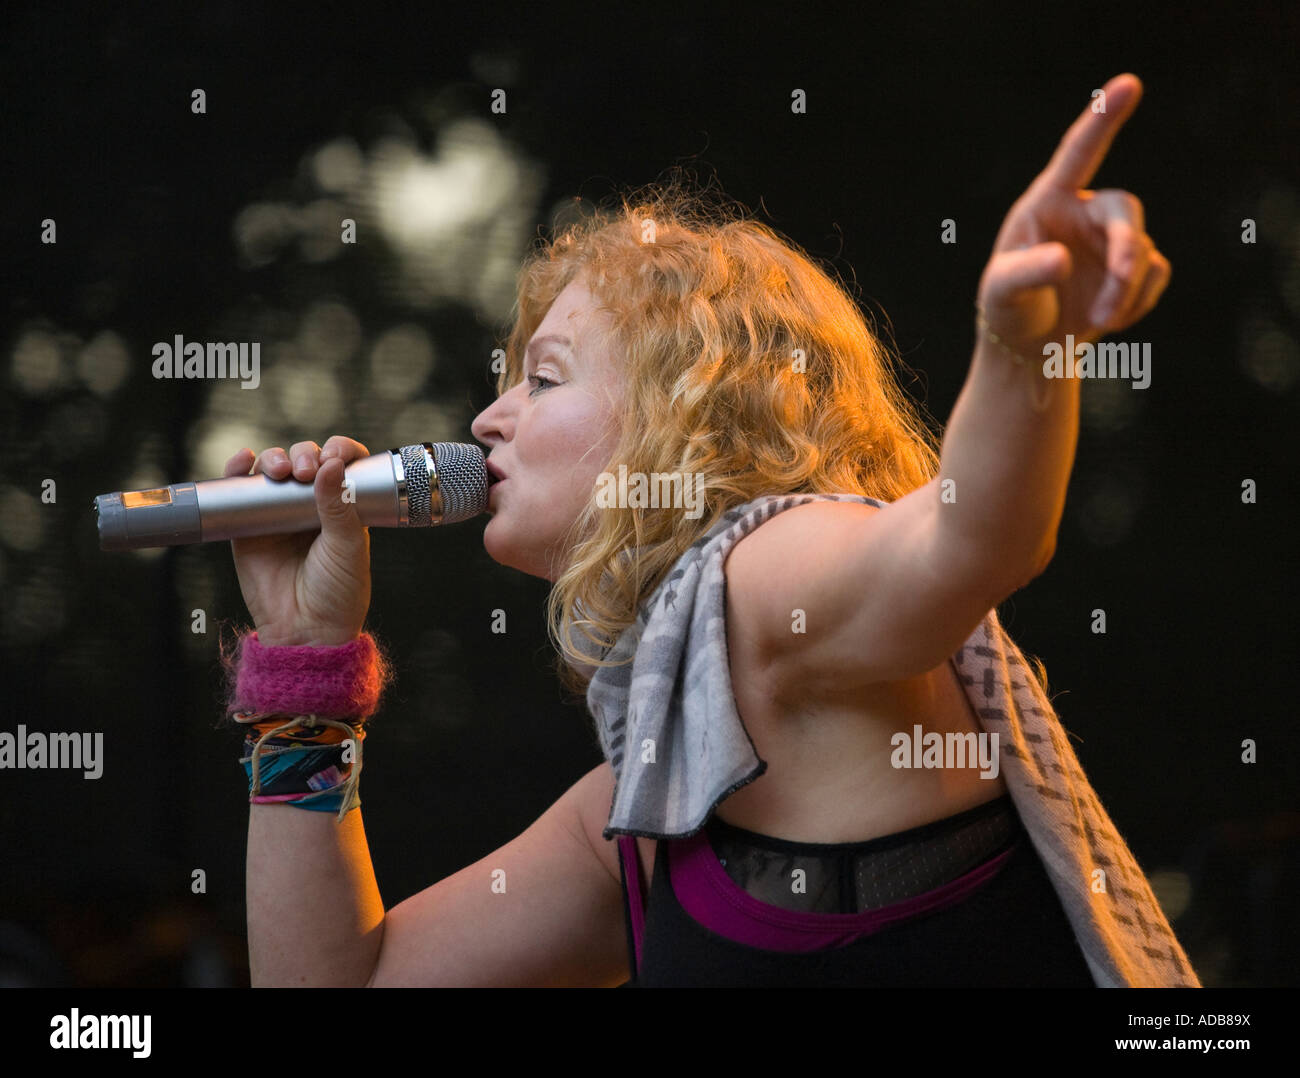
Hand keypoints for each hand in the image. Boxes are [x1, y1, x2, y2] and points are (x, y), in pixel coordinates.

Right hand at [222, 436, 372, 646]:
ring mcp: (277, 514)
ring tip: (279, 470)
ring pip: (272, 469)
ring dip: (274, 458)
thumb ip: (340, 506)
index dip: (340, 450)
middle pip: (305, 460)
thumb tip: (332, 463)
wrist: (306, 631)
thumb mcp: (348, 547)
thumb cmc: (338, 592)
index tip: (338, 454)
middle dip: (305, 455)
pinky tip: (242, 460)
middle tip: (306, 471)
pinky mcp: (248, 527)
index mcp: (344, 506)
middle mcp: (310, 505)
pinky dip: (237, 469)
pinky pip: (239, 491)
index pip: (342, 463)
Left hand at [976, 73, 1170, 358]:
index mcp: (1047, 202)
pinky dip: (1137, 302)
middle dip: (1126, 251)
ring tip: (1100, 320)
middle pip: (1124, 211)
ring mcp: (1110, 240)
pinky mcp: (1132, 269)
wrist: (1029, 347)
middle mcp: (1084, 212)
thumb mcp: (1002, 291)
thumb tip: (1063, 260)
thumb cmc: (1007, 309)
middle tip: (1118, 285)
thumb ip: (1027, 272)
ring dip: (1127, 289)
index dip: (1102, 119)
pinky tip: (1109, 320)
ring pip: (1142, 251)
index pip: (1078, 154)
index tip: (1128, 84)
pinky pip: (1154, 276)